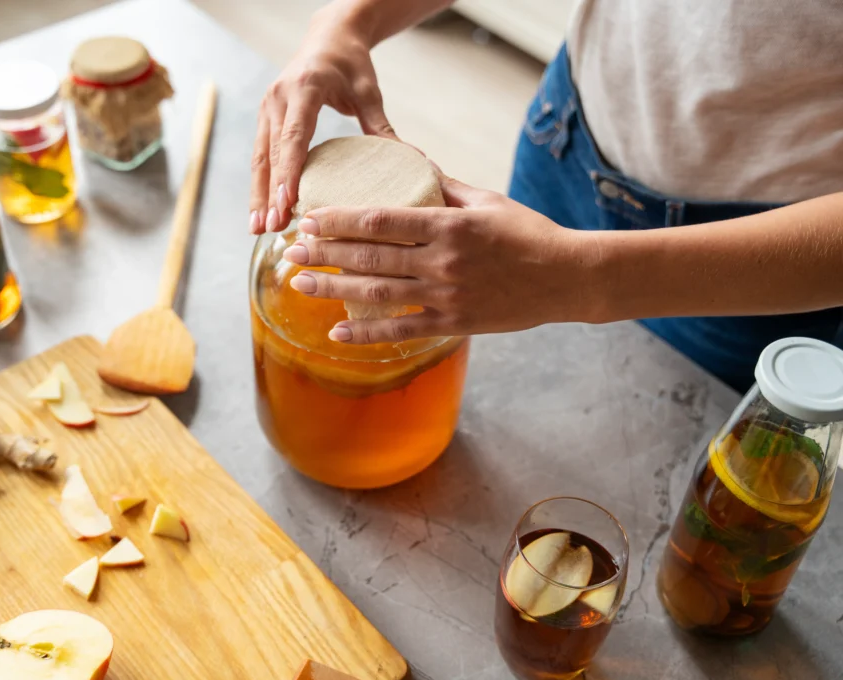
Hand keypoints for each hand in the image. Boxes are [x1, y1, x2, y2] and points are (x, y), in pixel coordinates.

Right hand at [250, 13, 396, 234]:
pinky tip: (261, 212)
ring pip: (259, 158)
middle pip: (272, 153)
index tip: (288, 202)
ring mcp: (267, 108)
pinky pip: (260, 156)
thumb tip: (415, 160)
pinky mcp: (265, 117)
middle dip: (270, 194)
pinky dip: (259, 185)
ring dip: (258, 195)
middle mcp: (279, 97)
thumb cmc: (350, 64)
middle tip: (273, 227)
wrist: (328, 37)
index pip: (294, 136)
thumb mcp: (369, 93)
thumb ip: (382, 128)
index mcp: (305, 88)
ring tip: (259, 228)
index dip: (289, 171)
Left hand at [282, 177, 600, 343]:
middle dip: (323, 254)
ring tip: (298, 284)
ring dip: (332, 290)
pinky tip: (336, 333)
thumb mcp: (487, 201)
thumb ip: (445, 187)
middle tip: (289, 252)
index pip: (380, 220)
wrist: (567, 277)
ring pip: (376, 294)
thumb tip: (412, 168)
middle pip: (369, 257)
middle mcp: (442, 260)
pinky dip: (366, 335)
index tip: (310, 220)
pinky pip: (401, 331)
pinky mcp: (453, 323)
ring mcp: (446, 295)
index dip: (339, 221)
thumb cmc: (528, 234)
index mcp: (447, 224)